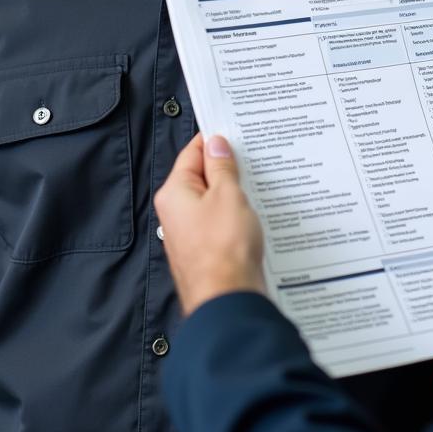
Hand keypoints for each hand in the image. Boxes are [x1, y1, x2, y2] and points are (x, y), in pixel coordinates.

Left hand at [154, 133, 264, 313]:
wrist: (227, 300)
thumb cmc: (223, 248)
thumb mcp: (228, 195)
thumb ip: (222, 167)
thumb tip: (216, 144)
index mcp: (175, 192)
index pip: (191, 153)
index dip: (213, 140)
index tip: (233, 131)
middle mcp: (176, 213)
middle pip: (201, 177)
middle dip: (226, 168)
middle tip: (252, 158)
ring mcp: (189, 234)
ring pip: (212, 201)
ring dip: (233, 193)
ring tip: (257, 185)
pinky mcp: (205, 251)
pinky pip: (219, 223)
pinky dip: (234, 216)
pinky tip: (253, 214)